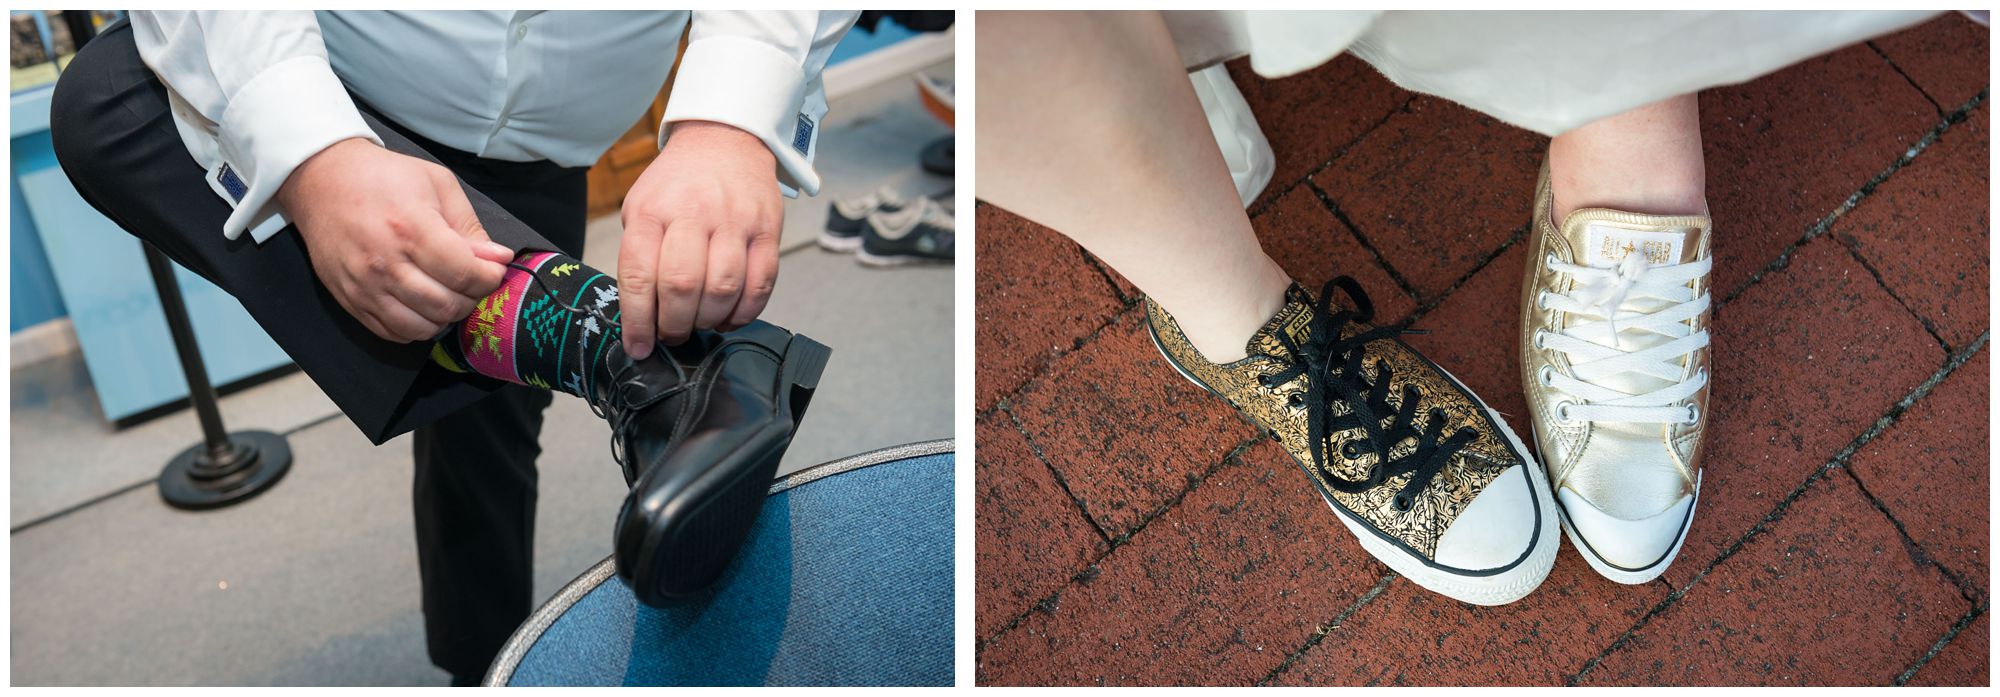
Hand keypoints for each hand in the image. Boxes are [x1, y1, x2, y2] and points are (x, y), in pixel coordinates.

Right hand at [278, 138, 515, 342]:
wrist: (322, 180)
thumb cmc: (384, 178)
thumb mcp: (437, 184)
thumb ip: (470, 226)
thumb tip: (499, 259)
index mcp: (411, 228)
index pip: (465, 275)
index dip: (489, 278)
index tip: (493, 269)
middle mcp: (386, 263)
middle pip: (447, 305)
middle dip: (471, 298)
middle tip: (471, 282)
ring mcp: (364, 285)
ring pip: (421, 327)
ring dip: (444, 317)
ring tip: (448, 294)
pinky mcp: (349, 299)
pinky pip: (392, 333)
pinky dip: (416, 328)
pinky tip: (421, 306)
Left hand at [617, 120, 781, 357]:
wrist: (725, 140)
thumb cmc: (678, 184)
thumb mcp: (642, 206)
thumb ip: (639, 255)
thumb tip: (640, 316)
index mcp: (652, 211)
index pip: (638, 275)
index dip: (637, 320)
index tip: (639, 347)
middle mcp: (693, 213)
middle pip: (682, 286)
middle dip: (674, 325)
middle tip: (672, 335)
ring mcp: (734, 221)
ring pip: (723, 289)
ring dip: (709, 320)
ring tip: (700, 323)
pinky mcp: (767, 230)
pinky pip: (761, 284)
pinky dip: (745, 312)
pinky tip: (729, 317)